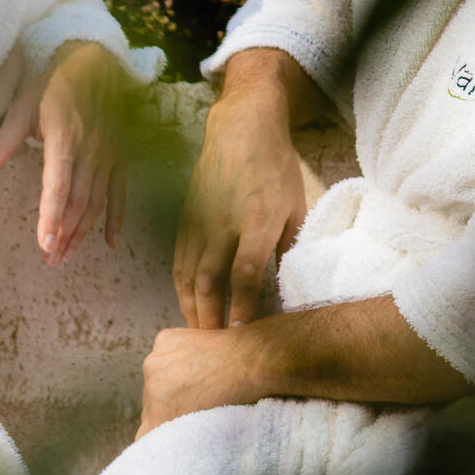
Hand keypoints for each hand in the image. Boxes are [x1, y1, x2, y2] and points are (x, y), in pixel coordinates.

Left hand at [0, 41, 124, 263]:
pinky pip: (120, 192)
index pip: (57, 187)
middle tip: (50, 260)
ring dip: (83, 232)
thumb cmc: (54, 86)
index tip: (45, 245)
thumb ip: (4, 142)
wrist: (96, 62)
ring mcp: (108, 155)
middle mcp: (90, 151)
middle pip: (78, 202)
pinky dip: (116, 218)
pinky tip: (111, 243)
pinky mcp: (119, 157)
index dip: (51, 217)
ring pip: (97, 203)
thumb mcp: (24, 107)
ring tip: (66, 255)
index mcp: (64, 139)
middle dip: (64, 234)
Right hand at [136, 324, 264, 438]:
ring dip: (172, 379)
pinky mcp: (164, 339)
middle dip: (169, 403)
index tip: (177, 430)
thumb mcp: (205, 431)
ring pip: (157, 376)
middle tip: (196, 403)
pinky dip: (177, 355)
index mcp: (157, 418)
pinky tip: (199, 359)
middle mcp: (149, 389)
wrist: (252, 363)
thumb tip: (176, 434)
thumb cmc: (238, 403)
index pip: (145, 434)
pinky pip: (165, 352)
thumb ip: (182, 434)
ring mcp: (155, 361)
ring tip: (200, 379)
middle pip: (151, 403)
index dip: (162, 431)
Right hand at [173, 51, 320, 328]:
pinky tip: (189, 305)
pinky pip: (179, 259)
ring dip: (192, 307)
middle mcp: (225, 222)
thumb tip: (287, 284)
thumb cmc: (275, 167)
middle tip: (215, 347)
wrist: (241, 127)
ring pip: (188, 273)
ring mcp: (200, 219)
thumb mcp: (295, 205)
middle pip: (210, 279)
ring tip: (200, 335)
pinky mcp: (186, 217)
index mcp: (258, 219)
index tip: (243, 332)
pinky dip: (182, 287)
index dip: (243, 305)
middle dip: (210, 316)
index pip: (246, 271)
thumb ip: (289, 246)